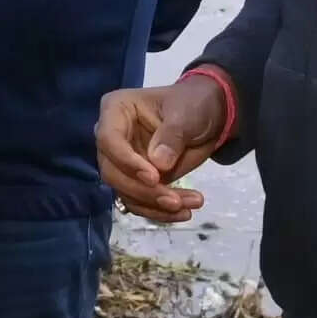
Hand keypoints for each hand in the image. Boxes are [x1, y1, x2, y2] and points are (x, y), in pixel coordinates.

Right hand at [96, 78, 227, 223]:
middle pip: (113, 172)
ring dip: (154, 205)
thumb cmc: (193, 105)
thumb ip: (172, 136)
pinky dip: (159, 211)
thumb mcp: (186, 114)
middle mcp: (113, 138)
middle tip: (173, 200)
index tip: (154, 177)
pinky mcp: (136, 180)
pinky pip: (139, 201)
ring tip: (187, 207)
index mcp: (116, 111)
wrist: (208, 117)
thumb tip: (158, 165)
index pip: (109, 140)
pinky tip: (183, 212)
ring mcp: (123, 161)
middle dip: (142, 191)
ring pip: (125, 192)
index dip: (127, 161)